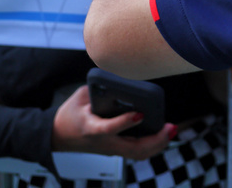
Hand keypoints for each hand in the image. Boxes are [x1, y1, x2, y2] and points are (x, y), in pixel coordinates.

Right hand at [51, 85, 175, 158]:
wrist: (59, 135)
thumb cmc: (72, 112)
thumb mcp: (80, 96)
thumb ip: (100, 89)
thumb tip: (124, 78)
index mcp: (91, 128)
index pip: (108, 129)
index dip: (124, 122)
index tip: (140, 114)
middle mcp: (104, 142)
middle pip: (132, 149)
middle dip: (154, 140)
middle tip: (170, 126)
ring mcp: (111, 149)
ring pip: (138, 154)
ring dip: (158, 144)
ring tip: (172, 129)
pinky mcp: (117, 150)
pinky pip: (138, 152)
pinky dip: (153, 145)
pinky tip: (165, 134)